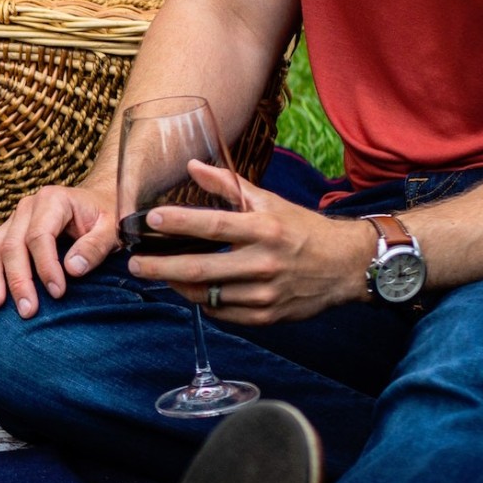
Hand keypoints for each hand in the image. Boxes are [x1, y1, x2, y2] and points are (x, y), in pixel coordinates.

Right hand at [0, 183, 119, 317]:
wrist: (96, 204)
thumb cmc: (103, 217)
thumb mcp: (111, 228)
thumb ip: (95, 246)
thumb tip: (73, 269)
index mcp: (52, 201)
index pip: (40, 236)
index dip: (46, 266)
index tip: (58, 292)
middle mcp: (26, 209)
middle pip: (12, 245)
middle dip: (18, 280)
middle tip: (28, 309)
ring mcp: (11, 221)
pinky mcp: (4, 234)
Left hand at [128, 161, 370, 324]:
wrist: (347, 266)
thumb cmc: (302, 229)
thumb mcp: (269, 202)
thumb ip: (228, 186)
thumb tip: (192, 167)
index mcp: (264, 229)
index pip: (213, 226)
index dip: (178, 223)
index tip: (150, 220)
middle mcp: (264, 262)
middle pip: (199, 269)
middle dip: (160, 268)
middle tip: (135, 264)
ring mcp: (265, 293)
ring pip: (207, 295)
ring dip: (177, 286)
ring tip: (159, 275)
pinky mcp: (267, 316)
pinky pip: (222, 313)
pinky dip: (204, 302)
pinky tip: (191, 290)